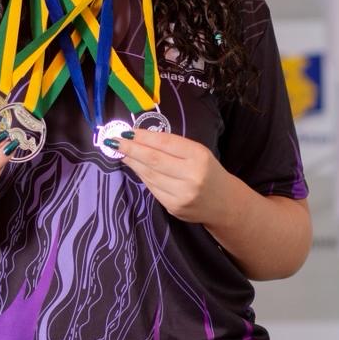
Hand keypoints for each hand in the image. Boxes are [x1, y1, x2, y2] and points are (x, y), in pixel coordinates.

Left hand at [114, 127, 229, 225]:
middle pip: (154, 160)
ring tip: (122, 152)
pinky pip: (152, 188)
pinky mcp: (174, 207)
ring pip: (150, 175)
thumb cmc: (207, 171)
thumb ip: (172, 146)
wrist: (223, 203)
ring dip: (133, 162)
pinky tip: (135, 167)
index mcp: (198, 156)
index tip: (127, 131)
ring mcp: (182, 194)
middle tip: (115, 141)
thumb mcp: (197, 152)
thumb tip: (139, 138)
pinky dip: (141, 176)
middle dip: (131, 149)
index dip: (143, 137)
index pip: (165, 143)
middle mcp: (191, 176)